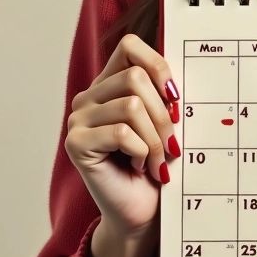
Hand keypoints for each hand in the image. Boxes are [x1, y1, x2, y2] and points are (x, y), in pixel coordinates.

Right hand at [64, 33, 181, 239]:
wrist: (142, 211)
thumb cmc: (156, 164)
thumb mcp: (165, 122)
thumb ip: (166, 94)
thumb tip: (180, 79)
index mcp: (110, 84)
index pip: (129, 46)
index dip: (157, 64)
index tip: (175, 96)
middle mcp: (89, 97)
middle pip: (135, 78)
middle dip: (163, 113)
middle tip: (171, 144)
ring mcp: (78, 119)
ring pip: (131, 106)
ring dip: (155, 138)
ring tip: (157, 160)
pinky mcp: (75, 143)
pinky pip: (121, 133)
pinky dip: (141, 152)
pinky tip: (140, 167)